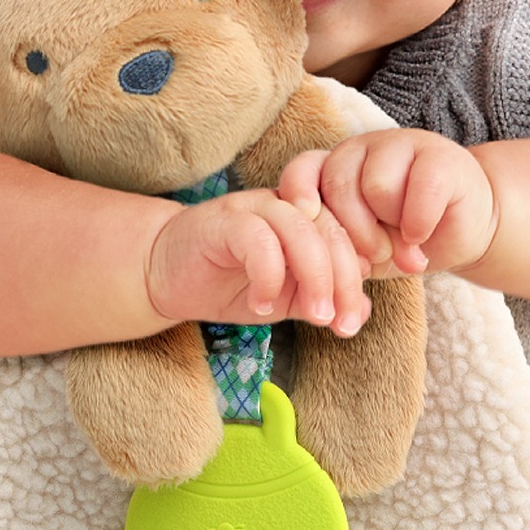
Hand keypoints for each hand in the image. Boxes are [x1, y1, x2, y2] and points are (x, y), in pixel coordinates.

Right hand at [147, 188, 370, 336]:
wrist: (167, 276)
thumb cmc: (230, 283)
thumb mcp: (285, 299)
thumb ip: (320, 301)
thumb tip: (362, 313)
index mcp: (308, 219)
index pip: (350, 237)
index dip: (359, 278)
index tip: (352, 320)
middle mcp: (286, 205)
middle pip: (332, 231)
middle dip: (344, 282)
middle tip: (340, 323)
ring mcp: (254, 207)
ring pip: (301, 230)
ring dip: (315, 278)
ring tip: (314, 316)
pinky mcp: (224, 220)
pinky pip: (258, 240)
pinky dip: (268, 277)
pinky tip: (261, 305)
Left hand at [278, 129, 497, 277]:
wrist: (459, 232)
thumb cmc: (399, 241)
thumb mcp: (358, 251)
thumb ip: (336, 249)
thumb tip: (317, 265)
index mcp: (332, 170)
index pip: (301, 171)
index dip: (298, 194)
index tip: (306, 219)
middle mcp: (360, 150)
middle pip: (339, 186)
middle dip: (355, 233)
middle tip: (376, 256)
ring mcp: (400, 145)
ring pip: (377, 186)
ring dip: (391, 228)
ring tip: (404, 244)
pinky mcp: (439, 155)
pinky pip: (420, 189)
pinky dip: (420, 222)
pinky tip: (422, 235)